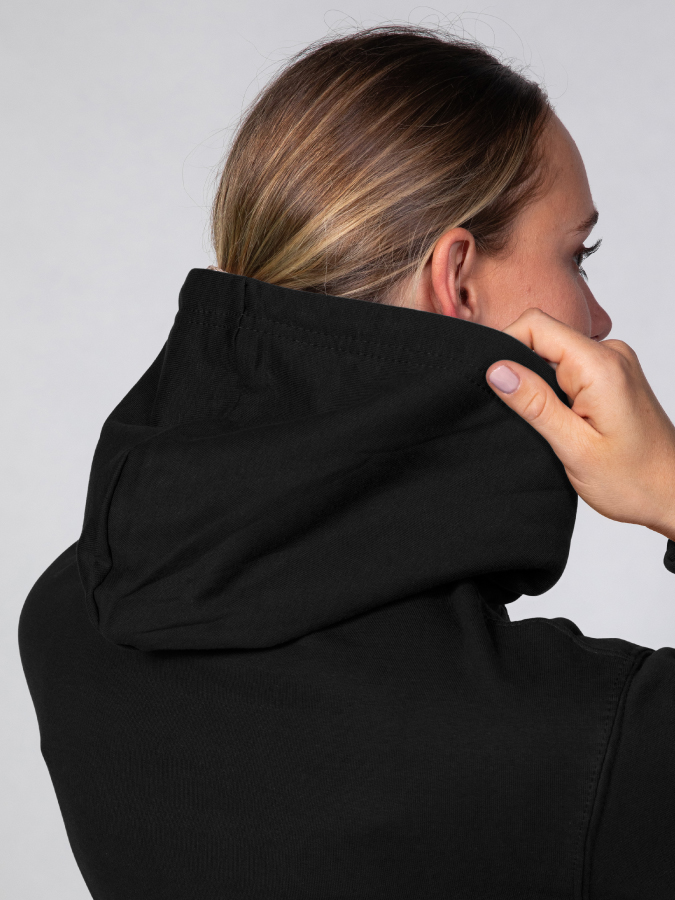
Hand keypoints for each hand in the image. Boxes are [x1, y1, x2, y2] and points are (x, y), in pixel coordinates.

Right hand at [485, 308, 674, 541]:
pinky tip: (558, 420)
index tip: (493, 384)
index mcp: (600, 366)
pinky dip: (553, 389)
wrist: (672, 494)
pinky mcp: (611, 376)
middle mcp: (610, 354)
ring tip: (545, 423)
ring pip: (553, 354)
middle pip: (543, 336)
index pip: (536, 325)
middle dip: (520, 369)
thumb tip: (497, 370)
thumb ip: (535, 404)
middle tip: (519, 414)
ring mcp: (613, 363)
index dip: (504, 346)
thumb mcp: (574, 447)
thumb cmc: (633, 480)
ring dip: (537, 383)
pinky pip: (568, 367)